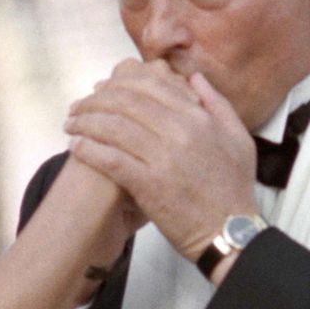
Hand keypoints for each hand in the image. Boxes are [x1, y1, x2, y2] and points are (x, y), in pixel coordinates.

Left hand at [66, 61, 256, 261]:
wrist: (231, 231)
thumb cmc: (234, 187)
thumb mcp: (239, 137)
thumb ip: (217, 103)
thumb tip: (193, 77)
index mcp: (198, 117)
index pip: (151, 85)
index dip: (119, 83)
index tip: (101, 89)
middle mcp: (180, 131)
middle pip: (126, 102)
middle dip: (95, 101)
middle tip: (78, 106)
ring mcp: (163, 157)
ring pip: (114, 127)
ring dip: (86, 122)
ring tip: (70, 124)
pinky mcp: (149, 185)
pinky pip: (111, 159)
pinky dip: (90, 149)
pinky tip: (76, 147)